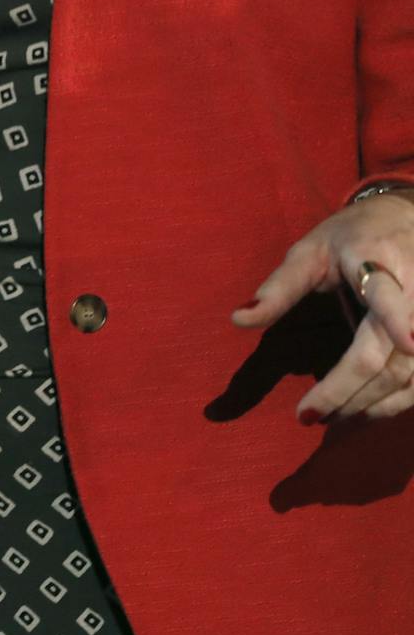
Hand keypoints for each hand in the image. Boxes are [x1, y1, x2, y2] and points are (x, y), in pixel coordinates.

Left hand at [236, 190, 413, 420]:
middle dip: (351, 389)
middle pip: (391, 352)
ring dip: (375, 403)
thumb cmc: (350, 235)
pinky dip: (397, 400)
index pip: (388, 295)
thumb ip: (279, 287)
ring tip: (332, 418)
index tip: (408, 341)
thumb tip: (239, 320)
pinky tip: (366, 411)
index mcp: (378, 259)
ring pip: (413, 372)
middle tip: (310, 415)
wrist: (406, 216)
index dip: (400, 319)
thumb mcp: (309, 251)